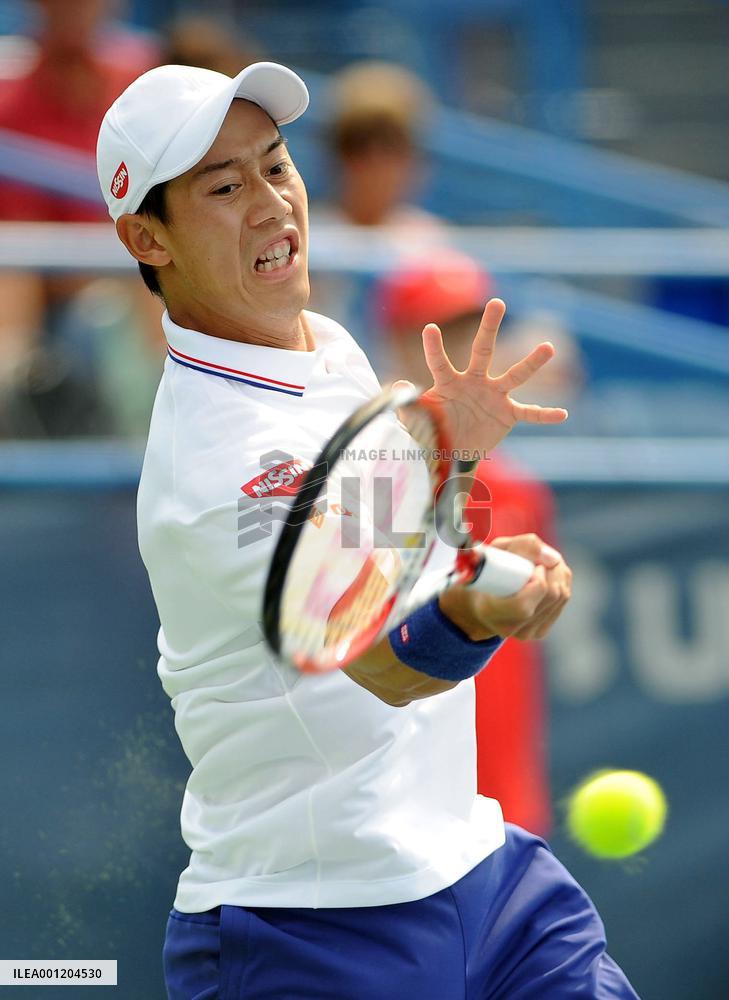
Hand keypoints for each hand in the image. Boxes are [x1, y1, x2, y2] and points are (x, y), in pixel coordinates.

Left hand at [395, 299, 567, 455]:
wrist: (453, 449)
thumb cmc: (433, 429)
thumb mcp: (417, 420)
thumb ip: (408, 404)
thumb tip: (398, 385)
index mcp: (449, 382)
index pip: (439, 362)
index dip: (434, 348)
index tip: (429, 329)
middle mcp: (474, 381)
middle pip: (482, 350)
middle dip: (489, 327)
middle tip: (497, 303)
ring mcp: (494, 395)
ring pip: (514, 375)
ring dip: (532, 363)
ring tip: (548, 347)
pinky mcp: (508, 414)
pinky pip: (530, 413)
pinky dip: (545, 415)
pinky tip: (562, 413)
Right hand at [438, 533, 571, 640]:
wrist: (480, 599)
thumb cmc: (486, 570)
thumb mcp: (496, 550)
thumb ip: (521, 547)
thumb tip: (554, 559)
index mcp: (489, 610)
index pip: (523, 605)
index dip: (538, 582)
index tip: (534, 565)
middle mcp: (508, 627)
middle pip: (550, 595)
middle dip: (552, 569)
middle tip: (539, 559)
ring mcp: (525, 632)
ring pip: (561, 595)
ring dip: (557, 572)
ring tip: (541, 564)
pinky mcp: (539, 631)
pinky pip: (563, 599)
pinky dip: (561, 581)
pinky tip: (547, 575)